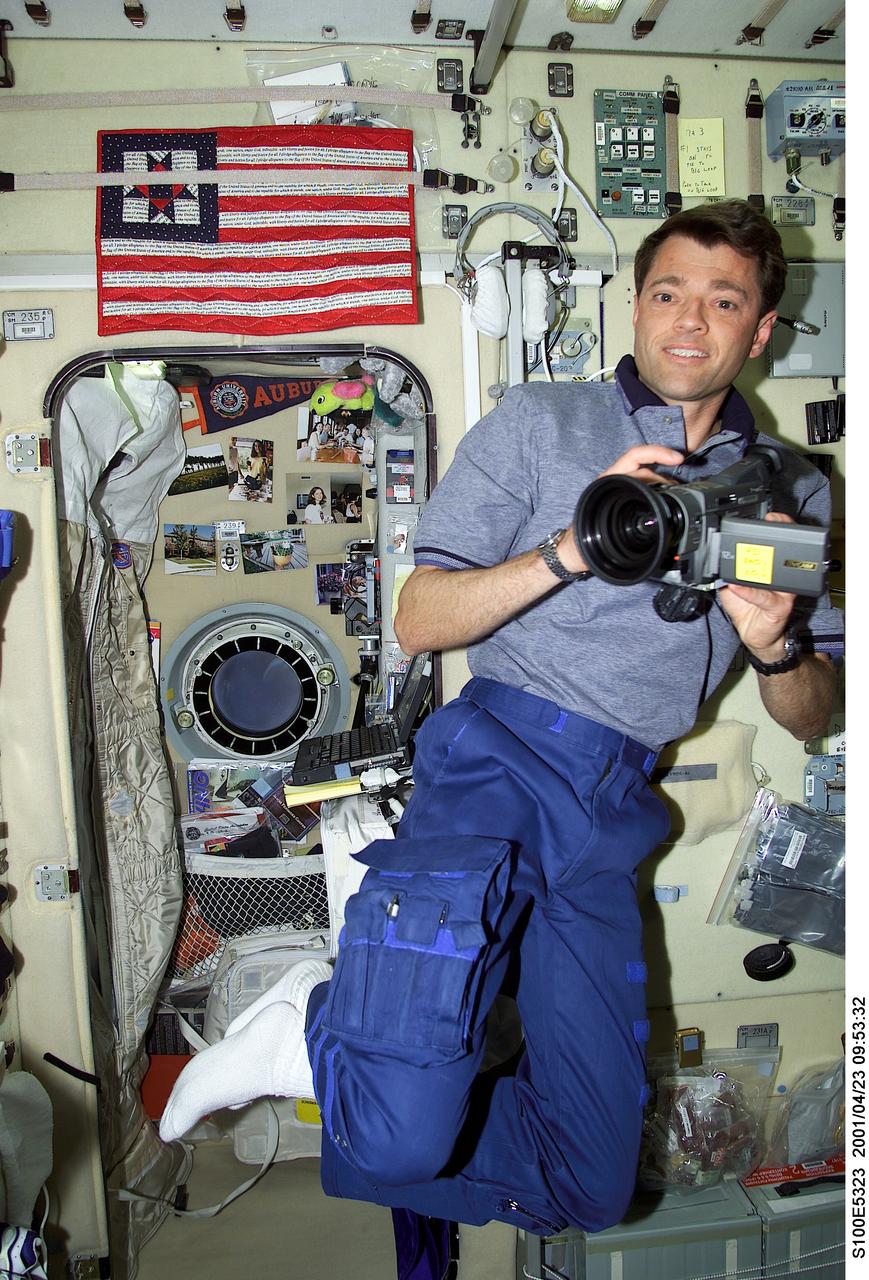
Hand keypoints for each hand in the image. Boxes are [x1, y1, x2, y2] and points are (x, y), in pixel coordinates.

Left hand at [558, 445, 684, 575]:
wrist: (573, 551)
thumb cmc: (582, 542)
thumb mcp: (601, 532)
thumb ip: (624, 525)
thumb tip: (649, 521)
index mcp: (606, 483)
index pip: (634, 457)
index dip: (658, 453)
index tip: (677, 459)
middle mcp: (612, 481)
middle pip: (645, 467)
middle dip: (666, 474)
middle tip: (680, 488)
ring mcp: (618, 488)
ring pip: (646, 477)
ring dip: (663, 482)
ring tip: (677, 493)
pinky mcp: (622, 497)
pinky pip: (644, 487)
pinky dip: (658, 489)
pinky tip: (667, 498)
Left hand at [717, 513, 795, 658]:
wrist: (756, 634)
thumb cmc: (746, 607)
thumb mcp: (730, 584)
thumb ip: (726, 569)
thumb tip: (714, 554)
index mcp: (768, 568)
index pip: (773, 544)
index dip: (771, 529)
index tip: (764, 517)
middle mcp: (780, 577)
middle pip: (781, 552)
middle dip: (775, 536)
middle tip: (767, 525)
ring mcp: (783, 591)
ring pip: (774, 572)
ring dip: (761, 562)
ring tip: (749, 554)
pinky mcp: (780, 606)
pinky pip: (763, 597)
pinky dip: (749, 591)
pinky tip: (737, 586)